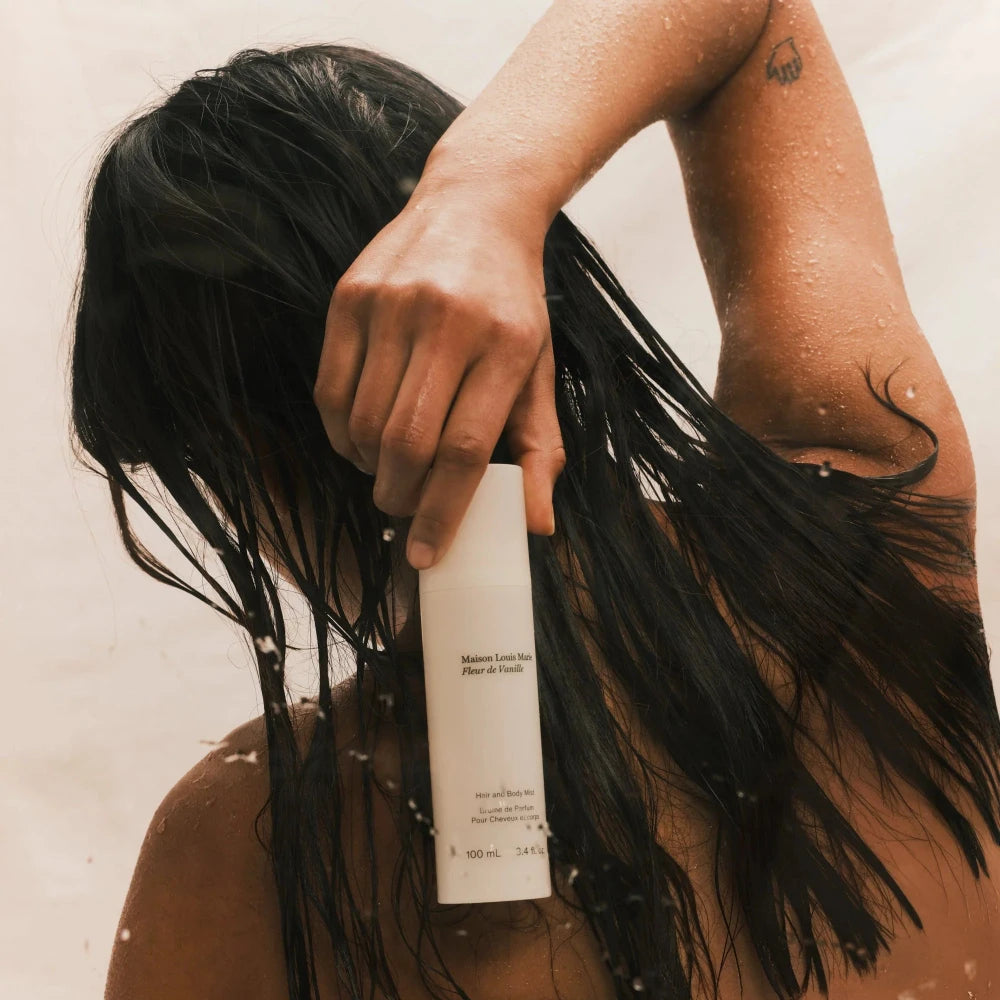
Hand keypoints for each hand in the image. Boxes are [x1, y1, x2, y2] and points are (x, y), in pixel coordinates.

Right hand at [313, 177, 565, 569]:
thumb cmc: (512, 304)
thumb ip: (541, 446)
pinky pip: (329, 390)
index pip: (465, 449)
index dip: (441, 513)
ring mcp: (392, 304)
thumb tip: (538, 525)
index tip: (425, 553)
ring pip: (362, 422)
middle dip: (399, 496)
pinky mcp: (350, 295)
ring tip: (386, 471)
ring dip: (368, 468)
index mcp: (507, 345)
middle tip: (403, 510)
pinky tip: (359, 440)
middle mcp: (447, 321)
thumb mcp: (540, 368)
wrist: (475, 207)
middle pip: (407, 442)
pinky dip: (339, 433)